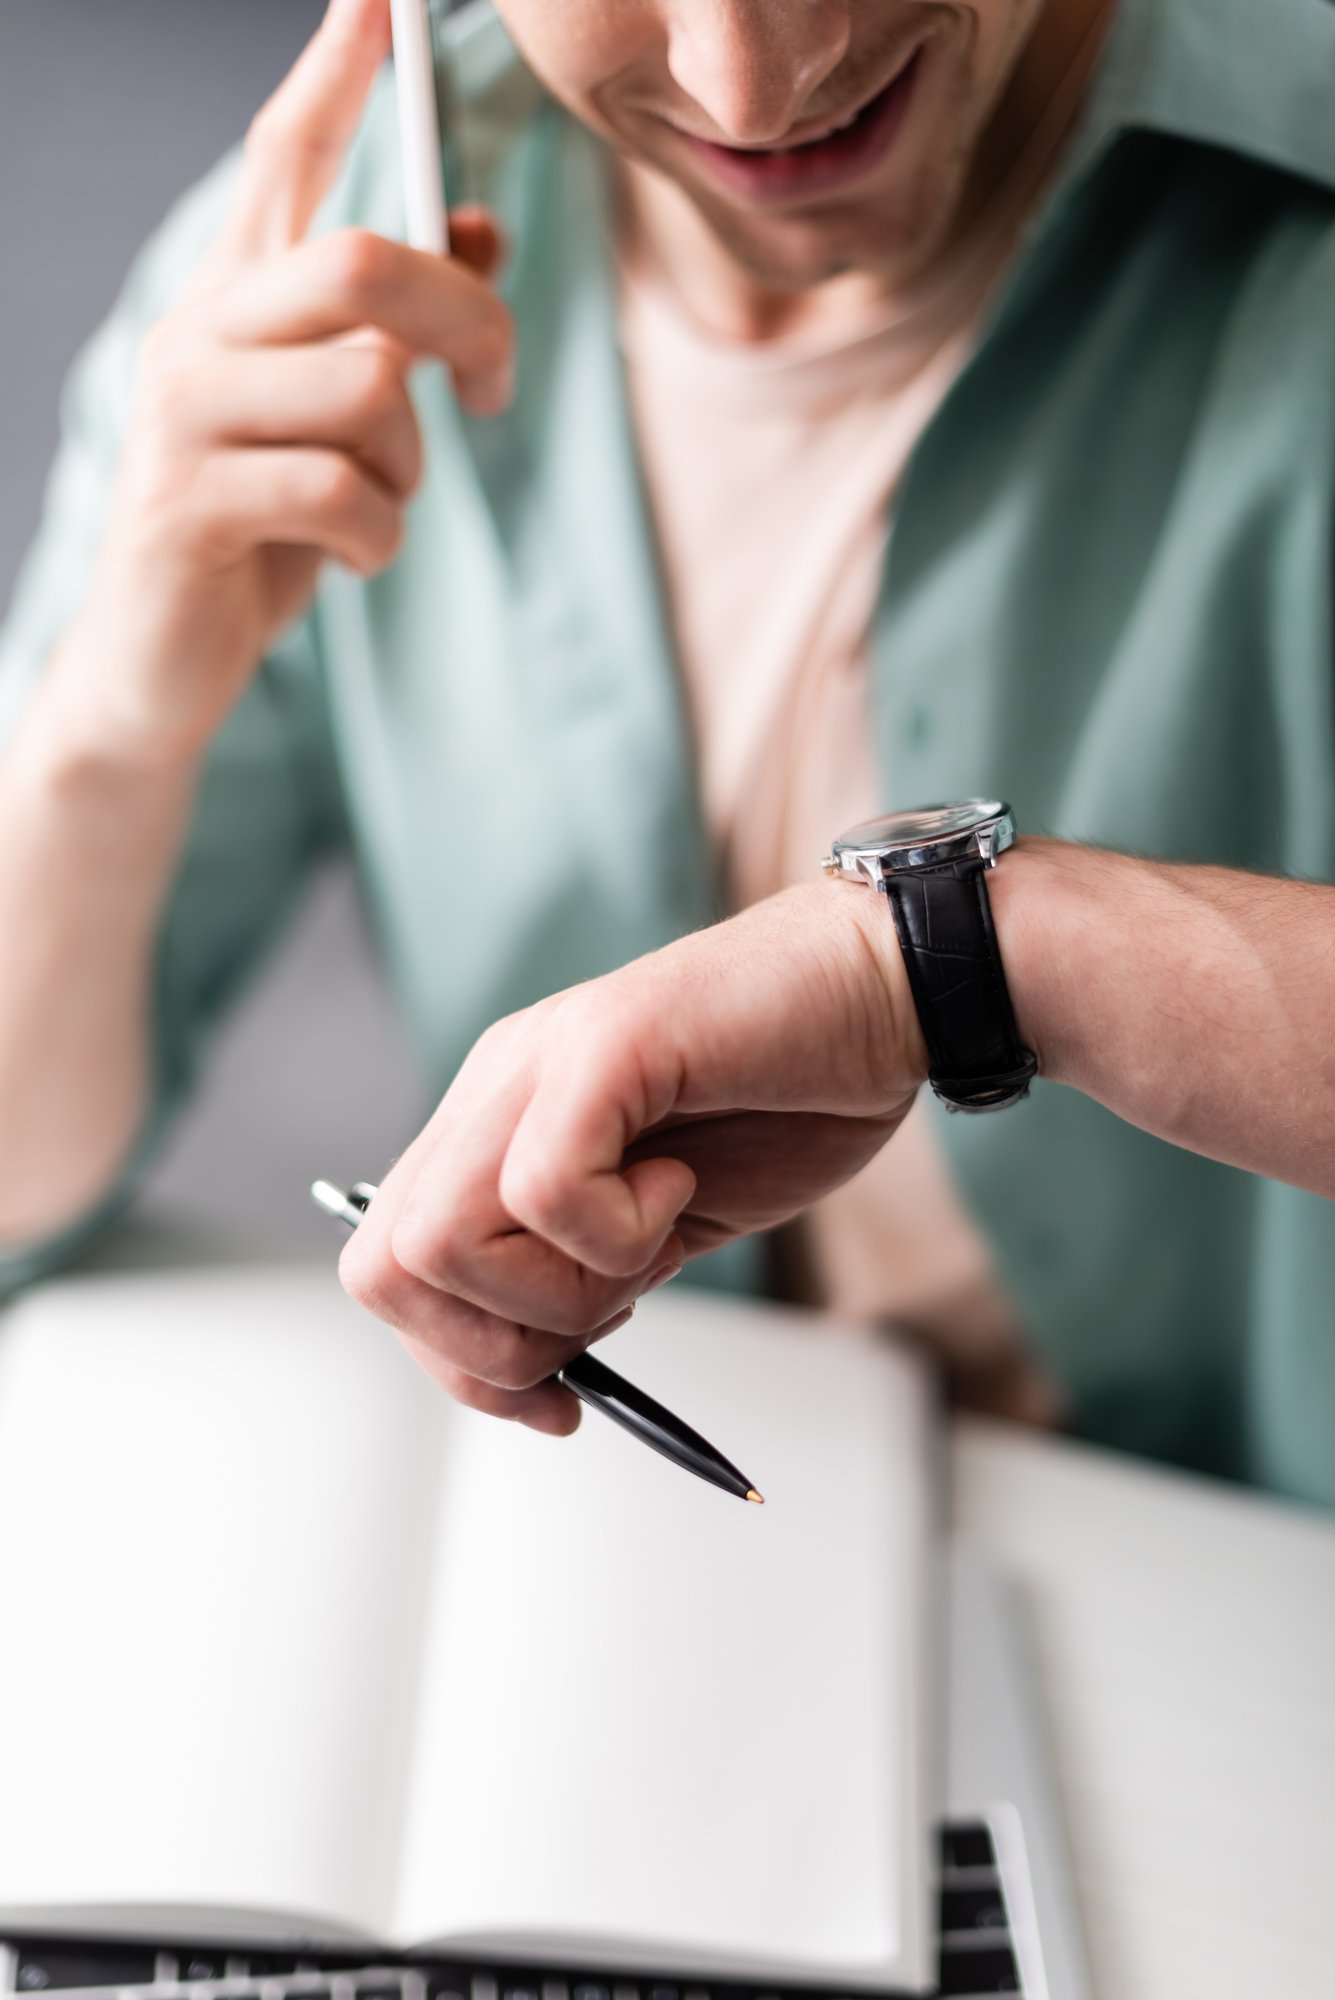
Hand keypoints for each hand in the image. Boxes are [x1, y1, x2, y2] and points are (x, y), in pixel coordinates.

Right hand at [51, 0, 512, 771]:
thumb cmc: (261, 536)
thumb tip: (478, 234)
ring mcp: (181, 415)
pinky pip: (344, 494)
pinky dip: (379, 537)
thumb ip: (395, 335)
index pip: (281, 158)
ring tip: (376, 507)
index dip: (334, 76)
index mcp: (233, 303)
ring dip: (410, 466)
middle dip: (462, 321)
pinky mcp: (187, 503)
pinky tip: (350, 556)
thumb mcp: (342, 429)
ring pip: (367, 389)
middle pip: (359, 262)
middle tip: (494, 387)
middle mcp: (195, 335)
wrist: (158, 666)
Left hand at [339, 882, 928, 1430]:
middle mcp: (493, 1091)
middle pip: (387, 1269)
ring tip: (654, 1235)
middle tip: (612, 1311)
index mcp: (492, 1130)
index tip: (558, 1398)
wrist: (883, 987)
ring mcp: (538, 1062)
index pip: (390, 1273)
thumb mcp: (657, 1224)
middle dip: (498, 1346)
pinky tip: (681, 1189)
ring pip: (439, 1240)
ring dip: (560, 1290)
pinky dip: (617, 1232)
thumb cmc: (788, 1096)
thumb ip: (580, 1279)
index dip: (462, 1365)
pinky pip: (542, 1188)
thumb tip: (527, 1378)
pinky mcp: (604, 1046)